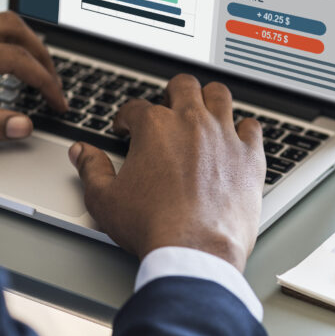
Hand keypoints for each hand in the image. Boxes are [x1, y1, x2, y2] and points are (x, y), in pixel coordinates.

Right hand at [68, 75, 265, 270]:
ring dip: (209, 99)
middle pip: (183, 86)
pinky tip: (237, 138)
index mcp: (155, 127)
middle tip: (169, 110)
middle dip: (172, 94)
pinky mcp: (250, 156)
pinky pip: (252, 127)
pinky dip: (244, 130)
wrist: (195, 249)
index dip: (127, 118)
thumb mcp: (105, 200)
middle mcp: (192, 122)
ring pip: (220, 95)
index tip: (126, 129)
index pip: (136, 108)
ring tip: (204, 112)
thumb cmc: (152, 226)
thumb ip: (91, 169)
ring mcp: (224, 136)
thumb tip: (82, 152)